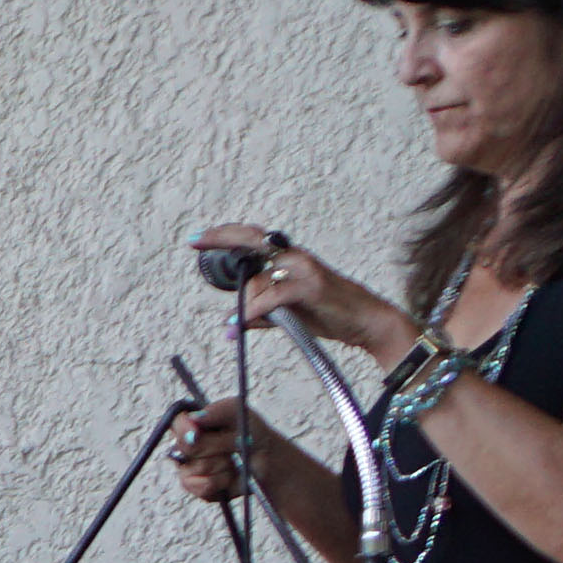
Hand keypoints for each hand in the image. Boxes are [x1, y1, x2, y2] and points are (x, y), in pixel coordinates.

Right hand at [168, 401, 262, 506]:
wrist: (266, 457)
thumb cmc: (249, 430)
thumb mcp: (239, 411)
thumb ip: (216, 411)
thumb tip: (194, 419)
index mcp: (189, 424)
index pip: (175, 423)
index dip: (183, 429)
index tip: (196, 432)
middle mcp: (183, 446)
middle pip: (189, 448)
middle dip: (216, 446)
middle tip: (232, 443)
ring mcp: (187, 468)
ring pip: (201, 466)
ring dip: (225, 462)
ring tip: (233, 458)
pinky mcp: (196, 487)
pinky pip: (206, 485)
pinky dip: (224, 479)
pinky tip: (231, 474)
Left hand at [191, 223, 409, 358]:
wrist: (367, 322)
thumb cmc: (329, 314)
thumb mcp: (290, 313)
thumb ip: (264, 312)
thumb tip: (234, 323)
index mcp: (290, 259)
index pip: (253, 240)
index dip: (226, 235)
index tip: (198, 237)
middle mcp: (296, 257)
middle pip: (251, 242)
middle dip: (221, 238)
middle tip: (195, 240)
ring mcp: (304, 269)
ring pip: (257, 284)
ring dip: (247, 308)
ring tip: (247, 325)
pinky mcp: (311, 287)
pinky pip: (270, 299)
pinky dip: (253, 313)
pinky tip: (240, 326)